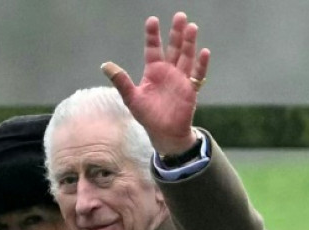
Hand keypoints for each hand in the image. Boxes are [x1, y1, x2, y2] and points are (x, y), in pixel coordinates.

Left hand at [101, 12, 210, 155]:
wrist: (164, 134)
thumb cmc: (148, 116)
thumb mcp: (131, 98)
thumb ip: (121, 81)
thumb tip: (104, 65)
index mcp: (153, 71)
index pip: (153, 48)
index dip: (152, 35)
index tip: (152, 20)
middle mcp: (168, 71)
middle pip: (173, 48)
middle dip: (176, 33)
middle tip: (179, 16)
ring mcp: (181, 79)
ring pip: (186, 57)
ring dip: (189, 43)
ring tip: (191, 27)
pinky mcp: (190, 90)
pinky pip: (197, 75)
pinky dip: (201, 64)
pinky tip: (204, 52)